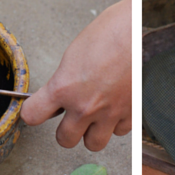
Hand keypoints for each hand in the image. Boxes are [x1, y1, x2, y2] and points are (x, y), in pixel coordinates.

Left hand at [20, 0, 131, 150]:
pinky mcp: (130, 113)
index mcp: (63, 87)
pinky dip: (116, 123)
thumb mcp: (75, 53)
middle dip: (65, 130)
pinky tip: (115, 108)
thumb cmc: (111, 31)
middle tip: (70, 118)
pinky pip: (119, 132)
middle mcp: (84, 106)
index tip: (36, 110)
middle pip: (64, 139)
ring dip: (92, 132)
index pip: (32, 115)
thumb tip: (61, 91)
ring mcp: (109, 113)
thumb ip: (64, 79)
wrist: (142, 30)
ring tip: (94, 118)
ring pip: (93, 143)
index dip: (33, 112)